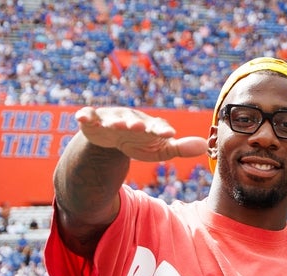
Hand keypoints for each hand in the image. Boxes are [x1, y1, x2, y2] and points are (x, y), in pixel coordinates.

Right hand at [74, 107, 207, 162]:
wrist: (113, 139)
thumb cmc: (141, 142)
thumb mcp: (160, 148)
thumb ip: (180, 148)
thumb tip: (204, 146)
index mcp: (148, 126)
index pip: (157, 127)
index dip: (162, 130)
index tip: (170, 133)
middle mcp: (130, 119)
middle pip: (134, 121)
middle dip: (135, 124)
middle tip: (138, 128)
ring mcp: (111, 118)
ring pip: (113, 119)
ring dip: (114, 122)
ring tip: (115, 126)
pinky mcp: (94, 121)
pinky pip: (89, 116)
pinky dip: (85, 116)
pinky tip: (81, 117)